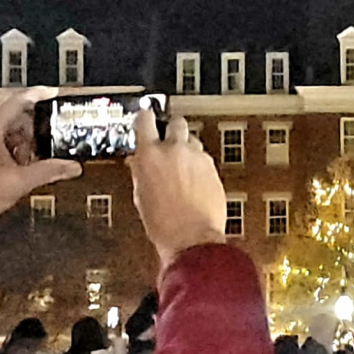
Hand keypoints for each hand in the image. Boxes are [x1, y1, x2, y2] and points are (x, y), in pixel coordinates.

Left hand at [0, 87, 81, 229]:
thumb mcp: (19, 183)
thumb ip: (49, 171)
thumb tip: (70, 167)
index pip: (17, 101)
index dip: (38, 95)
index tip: (52, 93)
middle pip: (11, 118)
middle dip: (30, 133)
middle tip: (44, 147)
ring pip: (0, 130)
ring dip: (17, 143)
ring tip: (26, 164)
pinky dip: (4, 149)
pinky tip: (11, 168)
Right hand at [128, 108, 225, 269]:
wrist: (191, 238)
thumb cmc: (163, 225)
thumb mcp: (140, 195)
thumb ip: (141, 171)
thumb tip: (140, 164)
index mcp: (149, 155)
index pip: (145, 119)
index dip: (146, 115)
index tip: (147, 115)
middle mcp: (174, 150)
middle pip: (175, 122)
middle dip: (172, 128)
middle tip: (168, 139)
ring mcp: (196, 158)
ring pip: (193, 140)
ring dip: (187, 148)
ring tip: (183, 167)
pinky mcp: (213, 168)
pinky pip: (205, 158)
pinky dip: (200, 165)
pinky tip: (195, 181)